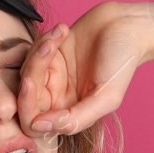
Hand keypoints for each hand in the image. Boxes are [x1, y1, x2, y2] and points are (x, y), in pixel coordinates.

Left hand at [16, 1, 153, 137]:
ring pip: (26, 70)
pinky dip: (44, 38)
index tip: (30, 82)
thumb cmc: (123, 62)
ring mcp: (53, 74)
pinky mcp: (50, 53)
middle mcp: (58, 97)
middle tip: (48, 48)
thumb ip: (74, 119)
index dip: (26, 106)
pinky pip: (31, 51)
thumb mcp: (106, 97)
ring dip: (41, 48)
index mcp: (69, 112)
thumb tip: (38, 127)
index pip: (33, 122)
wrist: (127, 26)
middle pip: (25, 95)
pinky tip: (63, 30)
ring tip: (62, 33)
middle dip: (33, 69)